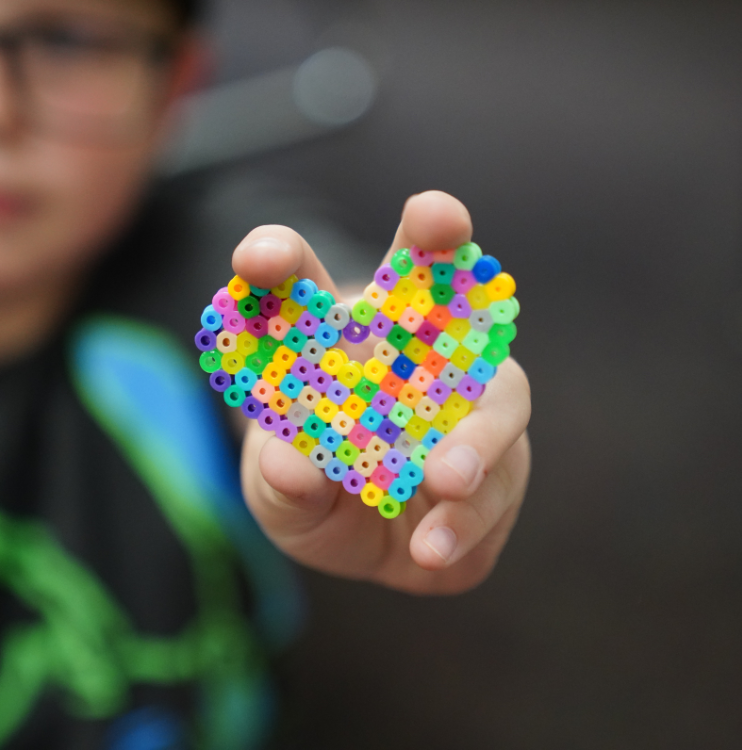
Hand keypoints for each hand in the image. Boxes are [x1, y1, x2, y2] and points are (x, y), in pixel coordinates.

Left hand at [234, 191, 530, 594]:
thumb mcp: (278, 497)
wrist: (367, 540)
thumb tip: (295, 466)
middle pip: (433, 282)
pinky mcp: (502, 465)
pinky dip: (471, 515)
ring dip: (472, 429)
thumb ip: (281, 484)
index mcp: (334, 345)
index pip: (300, 287)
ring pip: (492, 396)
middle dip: (437, 241)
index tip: (259, 257)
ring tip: (442, 483)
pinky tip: (432, 546)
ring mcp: (469, 405)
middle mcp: (412, 356)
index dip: (279, 260)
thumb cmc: (310, 490)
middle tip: (434, 214)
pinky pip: (501, 482)